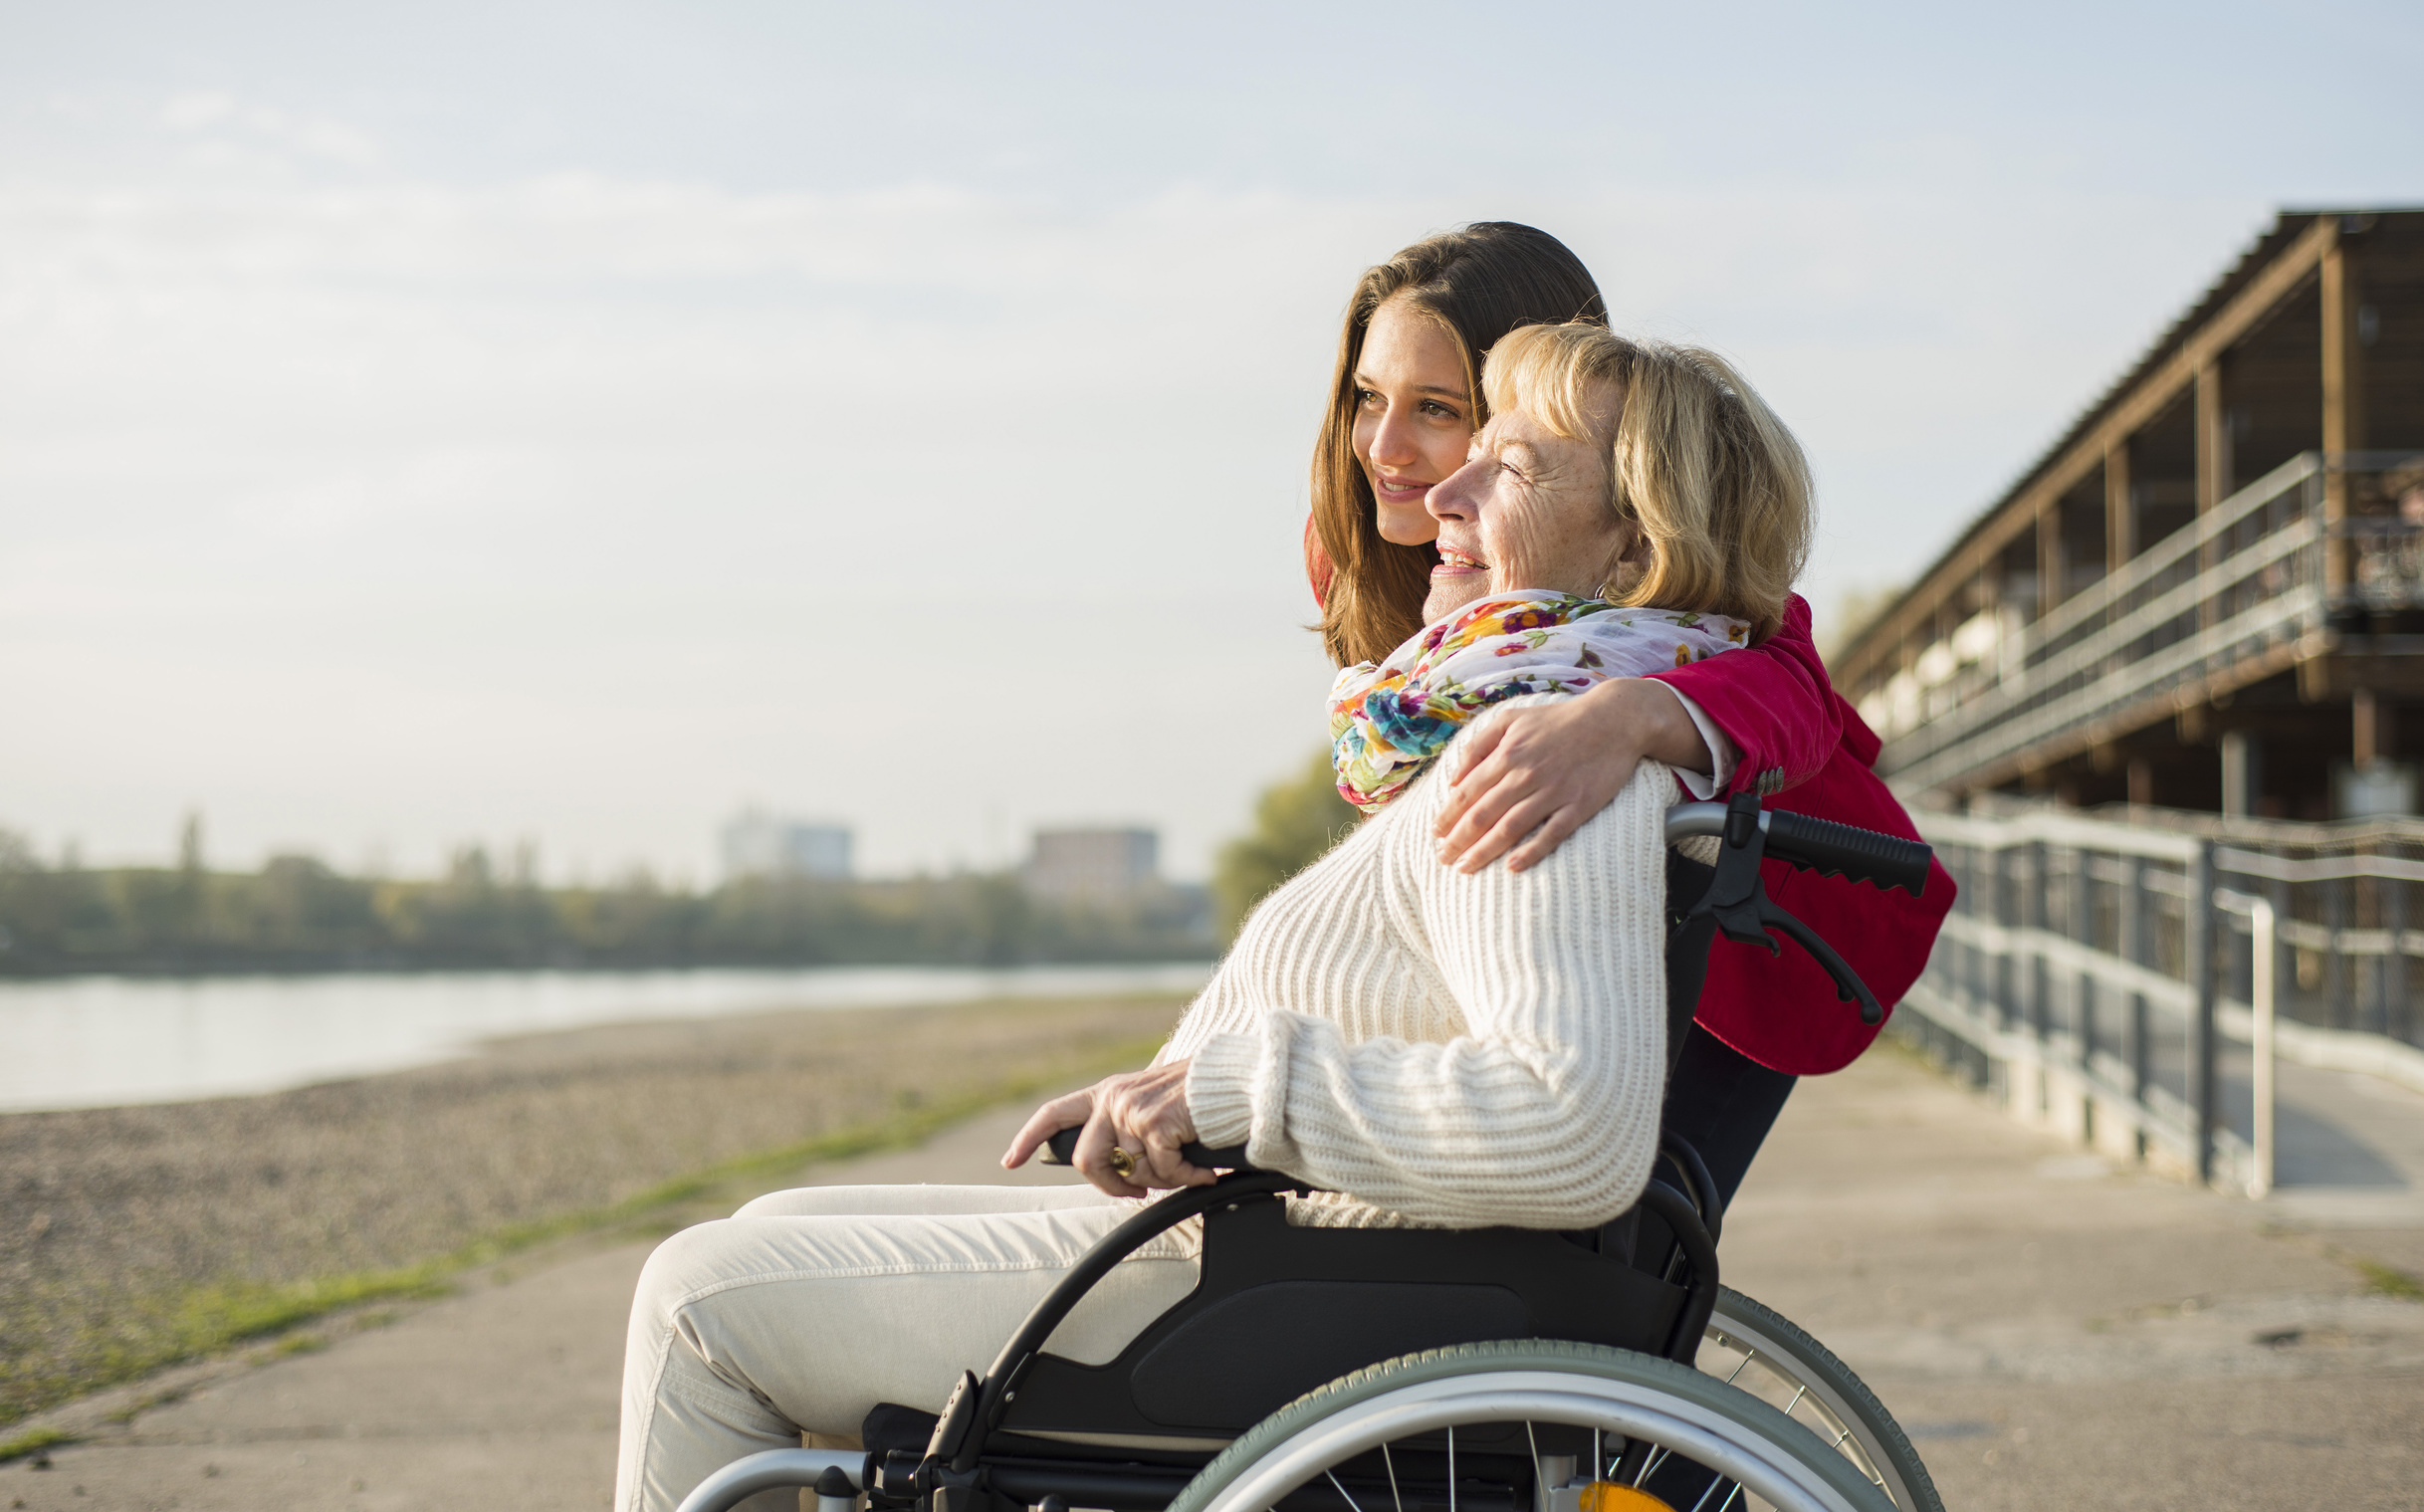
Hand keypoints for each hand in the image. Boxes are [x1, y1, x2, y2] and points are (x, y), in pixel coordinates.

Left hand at [1001, 1059, 1212, 1197]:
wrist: (1233, 1081)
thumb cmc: (1196, 1098)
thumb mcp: (1150, 1104)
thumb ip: (1125, 1127)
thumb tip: (1119, 1170)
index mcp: (1106, 1093)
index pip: (1054, 1113)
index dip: (1028, 1138)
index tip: (1010, 1161)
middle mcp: (1113, 1099)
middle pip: (1088, 1162)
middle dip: (1112, 1187)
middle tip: (1139, 1193)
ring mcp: (1132, 1110)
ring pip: (1132, 1172)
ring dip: (1163, 1179)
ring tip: (1185, 1166)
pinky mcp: (1154, 1123)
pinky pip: (1163, 1172)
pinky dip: (1186, 1178)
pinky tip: (1200, 1168)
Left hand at [1434, 678, 1707, 873]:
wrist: (1614, 720)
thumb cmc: (1558, 720)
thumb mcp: (1512, 719)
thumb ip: (1479, 744)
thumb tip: (1453, 778)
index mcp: (1508, 753)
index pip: (1468, 792)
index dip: (1448, 816)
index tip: (1435, 834)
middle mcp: (1526, 774)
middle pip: (1482, 814)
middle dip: (1458, 840)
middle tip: (1442, 859)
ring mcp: (1553, 791)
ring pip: (1510, 828)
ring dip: (1484, 851)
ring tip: (1465, 868)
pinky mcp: (1579, 805)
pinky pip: (1551, 834)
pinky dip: (1530, 851)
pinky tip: (1512, 866)